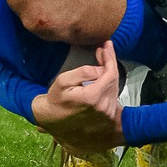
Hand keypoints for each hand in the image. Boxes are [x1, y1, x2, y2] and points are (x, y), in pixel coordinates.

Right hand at [30, 42, 124, 156]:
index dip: (110, 58)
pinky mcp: (107, 116)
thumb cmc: (55, 100)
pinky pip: (112, 95)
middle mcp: (103, 107)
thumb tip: (100, 69)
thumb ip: (83, 72)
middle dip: (110, 62)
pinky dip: (109, 83)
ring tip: (101, 61)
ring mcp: (106, 114)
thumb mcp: (63, 81)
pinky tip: (102, 76)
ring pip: (114, 86)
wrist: (52, 119)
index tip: (107, 46)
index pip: (110, 74)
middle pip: (114, 79)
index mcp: (93, 97)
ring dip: (109, 72)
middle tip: (103, 50)